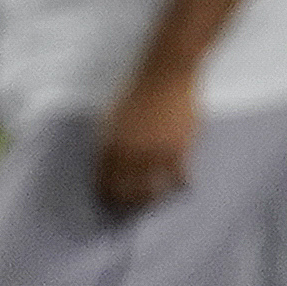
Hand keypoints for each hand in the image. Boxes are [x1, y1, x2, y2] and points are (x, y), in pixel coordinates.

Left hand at [97, 63, 200, 215]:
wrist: (167, 74)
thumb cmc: (137, 89)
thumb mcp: (113, 115)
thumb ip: (109, 139)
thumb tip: (109, 161)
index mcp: (111, 145)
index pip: (104, 182)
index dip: (105, 196)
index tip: (108, 203)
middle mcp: (131, 154)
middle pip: (127, 192)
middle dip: (127, 205)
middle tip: (130, 211)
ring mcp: (156, 154)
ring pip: (153, 191)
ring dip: (153, 200)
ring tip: (156, 201)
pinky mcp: (180, 149)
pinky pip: (179, 178)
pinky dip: (180, 185)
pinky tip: (182, 187)